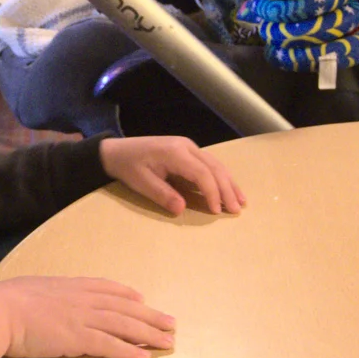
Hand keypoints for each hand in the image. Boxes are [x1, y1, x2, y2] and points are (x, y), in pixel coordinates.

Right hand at [0, 276, 174, 357]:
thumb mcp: (30, 289)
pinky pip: (110, 345)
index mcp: (69, 285)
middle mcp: (81, 299)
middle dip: (150, 316)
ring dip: (149, 334)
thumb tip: (43, 298)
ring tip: (168, 342)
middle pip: (125, 307)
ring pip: (124, 325)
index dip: (128, 296)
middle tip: (171, 323)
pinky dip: (129, 351)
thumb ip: (45, 294)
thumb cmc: (3, 303)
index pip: (107, 288)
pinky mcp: (77, 339)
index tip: (143, 300)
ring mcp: (81, 318)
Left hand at [98, 136, 245, 215]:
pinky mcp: (188, 151)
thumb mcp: (141, 183)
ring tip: (241, 201)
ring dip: (229, 183)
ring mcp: (189, 147)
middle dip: (226, 189)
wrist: (118, 151)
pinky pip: (210, 164)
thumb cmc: (128, 166)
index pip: (201, 173)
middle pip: (213, 168)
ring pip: (215, 165)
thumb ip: (162, 195)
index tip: (216, 211)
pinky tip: (229, 189)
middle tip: (235, 210)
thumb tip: (181, 209)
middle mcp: (186, 146)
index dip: (211, 192)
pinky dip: (221, 177)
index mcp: (174, 152)